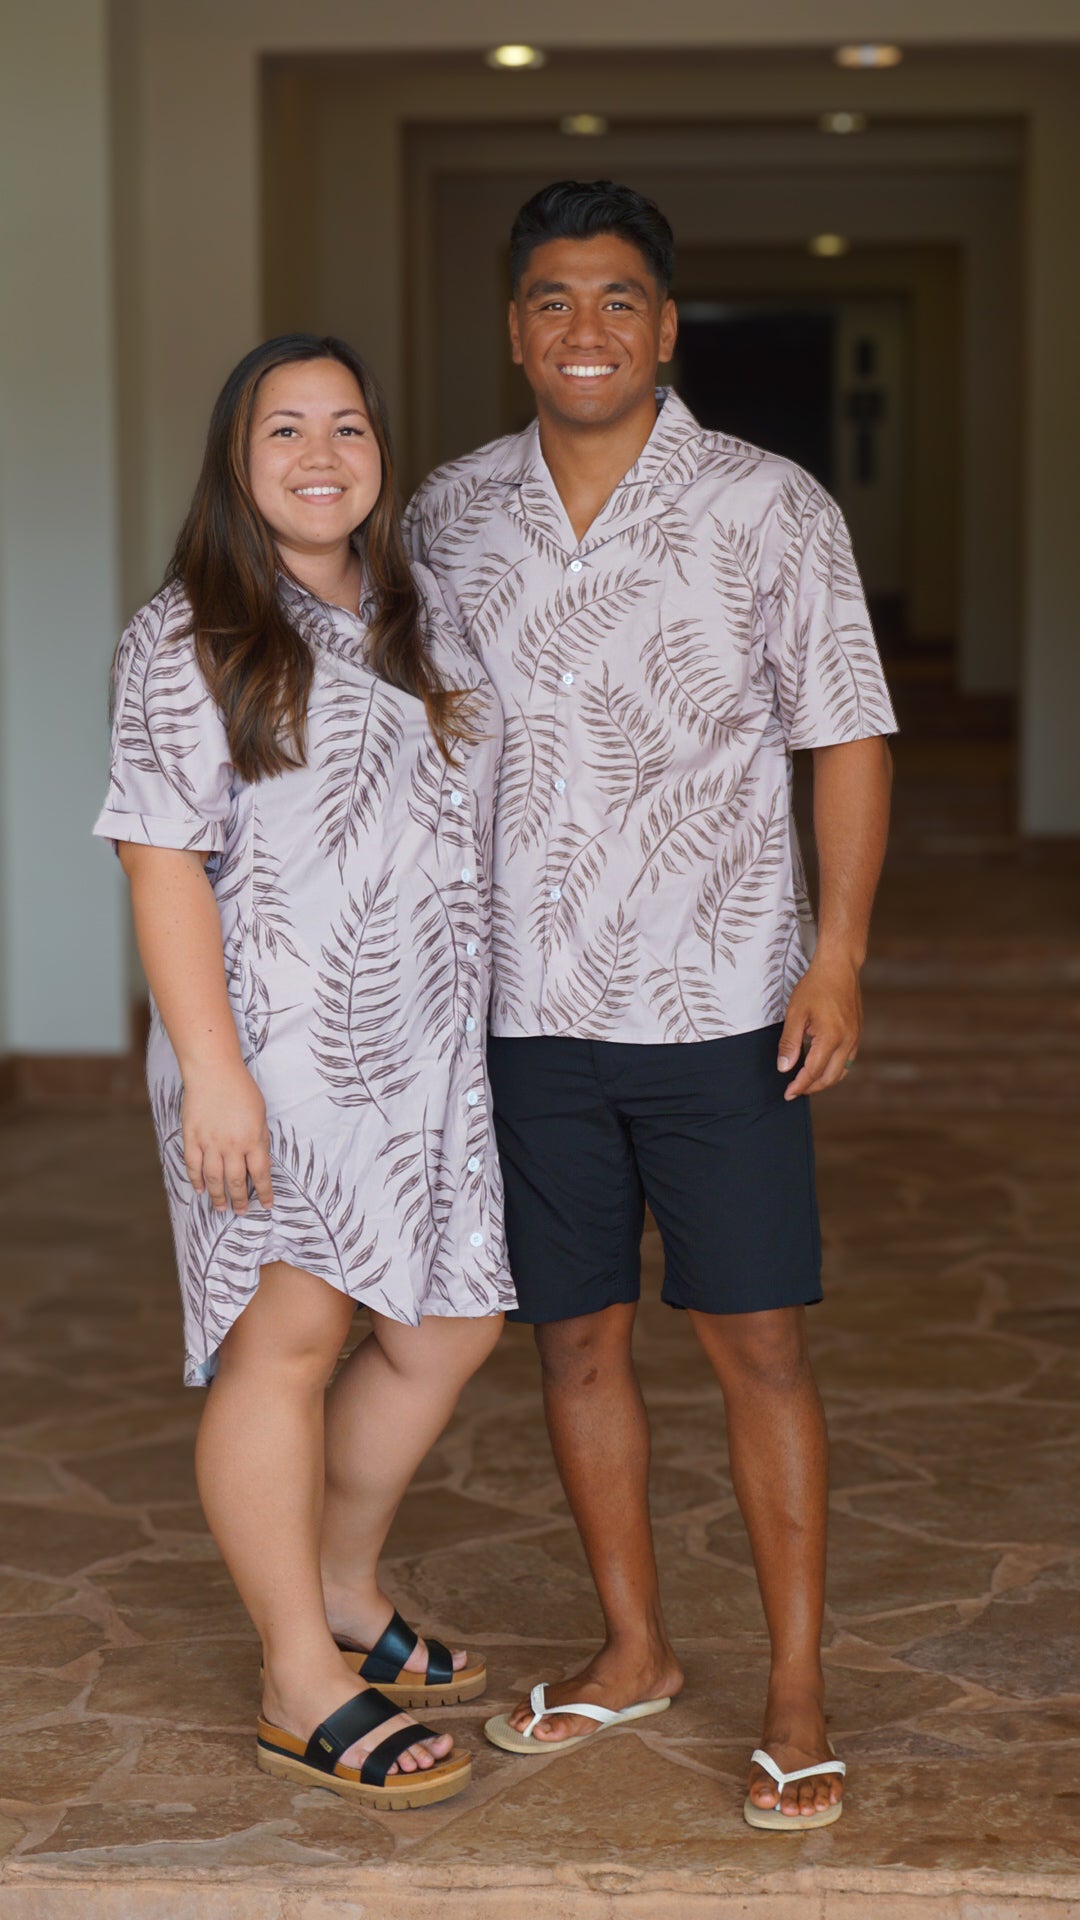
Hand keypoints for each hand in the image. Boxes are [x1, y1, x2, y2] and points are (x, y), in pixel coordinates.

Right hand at [181, 1062, 273, 1212]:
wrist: (213, 1071)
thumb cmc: (241, 1089)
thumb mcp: (261, 1114)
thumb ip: (260, 1139)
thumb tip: (259, 1162)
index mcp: (253, 1139)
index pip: (261, 1174)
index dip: (264, 1192)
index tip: (267, 1205)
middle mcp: (232, 1145)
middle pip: (236, 1181)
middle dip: (240, 1200)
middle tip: (241, 1212)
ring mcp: (209, 1142)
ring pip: (214, 1178)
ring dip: (218, 1196)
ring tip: (221, 1208)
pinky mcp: (191, 1137)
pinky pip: (193, 1165)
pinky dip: (196, 1180)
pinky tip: (200, 1190)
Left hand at [776, 954, 861, 1100]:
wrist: (839, 967)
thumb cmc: (815, 986)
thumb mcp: (795, 1014)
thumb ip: (789, 1043)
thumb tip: (784, 1068)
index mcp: (831, 1038)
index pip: (813, 1072)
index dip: (799, 1085)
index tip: (788, 1093)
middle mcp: (847, 1041)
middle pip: (830, 1077)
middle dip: (811, 1087)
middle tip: (795, 1091)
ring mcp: (855, 1038)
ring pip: (842, 1072)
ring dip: (824, 1081)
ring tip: (806, 1082)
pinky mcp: (857, 1033)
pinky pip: (848, 1060)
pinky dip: (835, 1069)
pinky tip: (822, 1066)